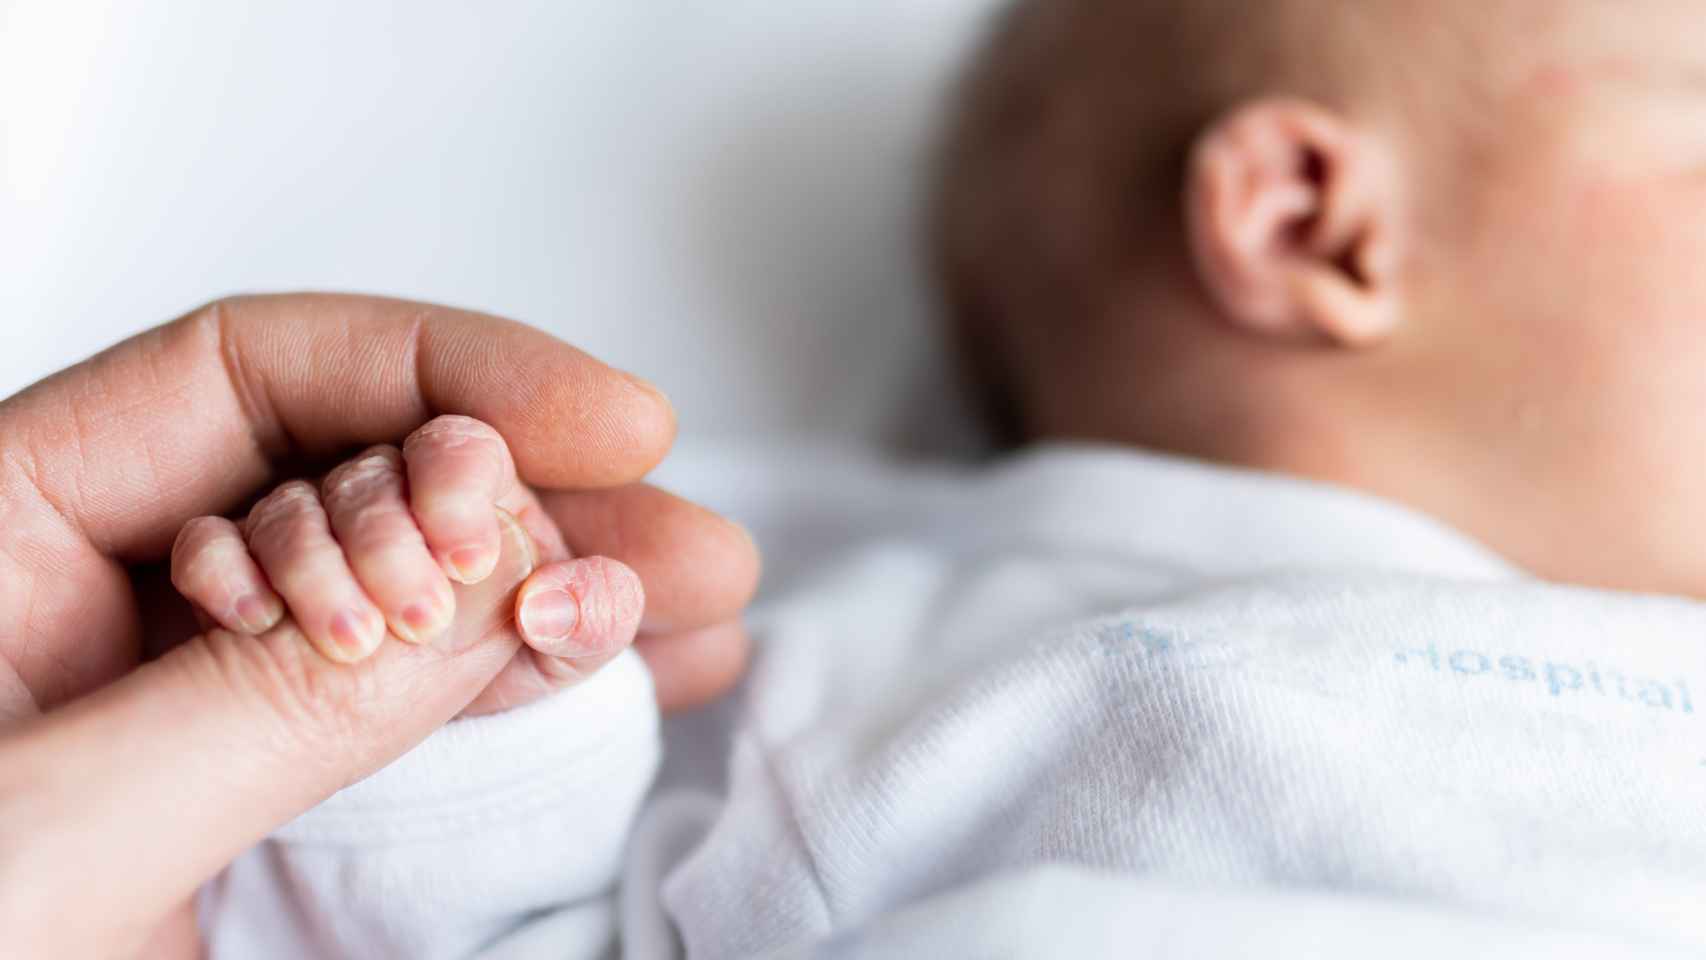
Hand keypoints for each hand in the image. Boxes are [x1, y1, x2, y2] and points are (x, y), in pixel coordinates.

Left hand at [0, 295, 759, 957]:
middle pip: (351, 472)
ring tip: (689, 612)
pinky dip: (513, 683)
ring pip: (396, 587)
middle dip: (534, 506)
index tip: (609, 424)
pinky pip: (394, 700)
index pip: (243, 375)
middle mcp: (87, 594)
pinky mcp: (233, 796)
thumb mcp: (50, 849)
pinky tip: (611, 672)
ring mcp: (174, 697)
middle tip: (679, 554)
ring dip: (552, 593)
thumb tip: (490, 581)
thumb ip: (273, 704)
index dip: (445, 372)